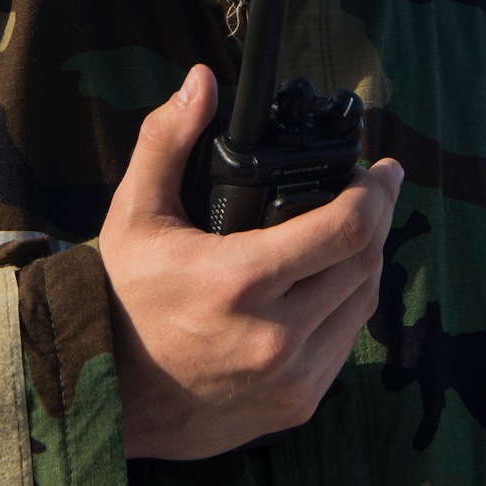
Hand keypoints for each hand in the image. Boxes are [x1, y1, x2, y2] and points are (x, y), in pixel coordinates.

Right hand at [97, 64, 401, 458]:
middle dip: (378, 216)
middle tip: (374, 188)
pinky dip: (347, 304)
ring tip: (356, 227)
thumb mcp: (134, 213)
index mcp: (240, 282)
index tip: (375, 168)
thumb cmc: (122, 298)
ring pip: (363, 303)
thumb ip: (166, 140)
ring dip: (368, 259)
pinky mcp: (297, 404)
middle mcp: (275, 335)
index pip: (346, 228)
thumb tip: (201, 82)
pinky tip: (333, 279)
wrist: (107, 399)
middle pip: (366, 261)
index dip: (374, 192)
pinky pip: (345, 343)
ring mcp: (290, 377)